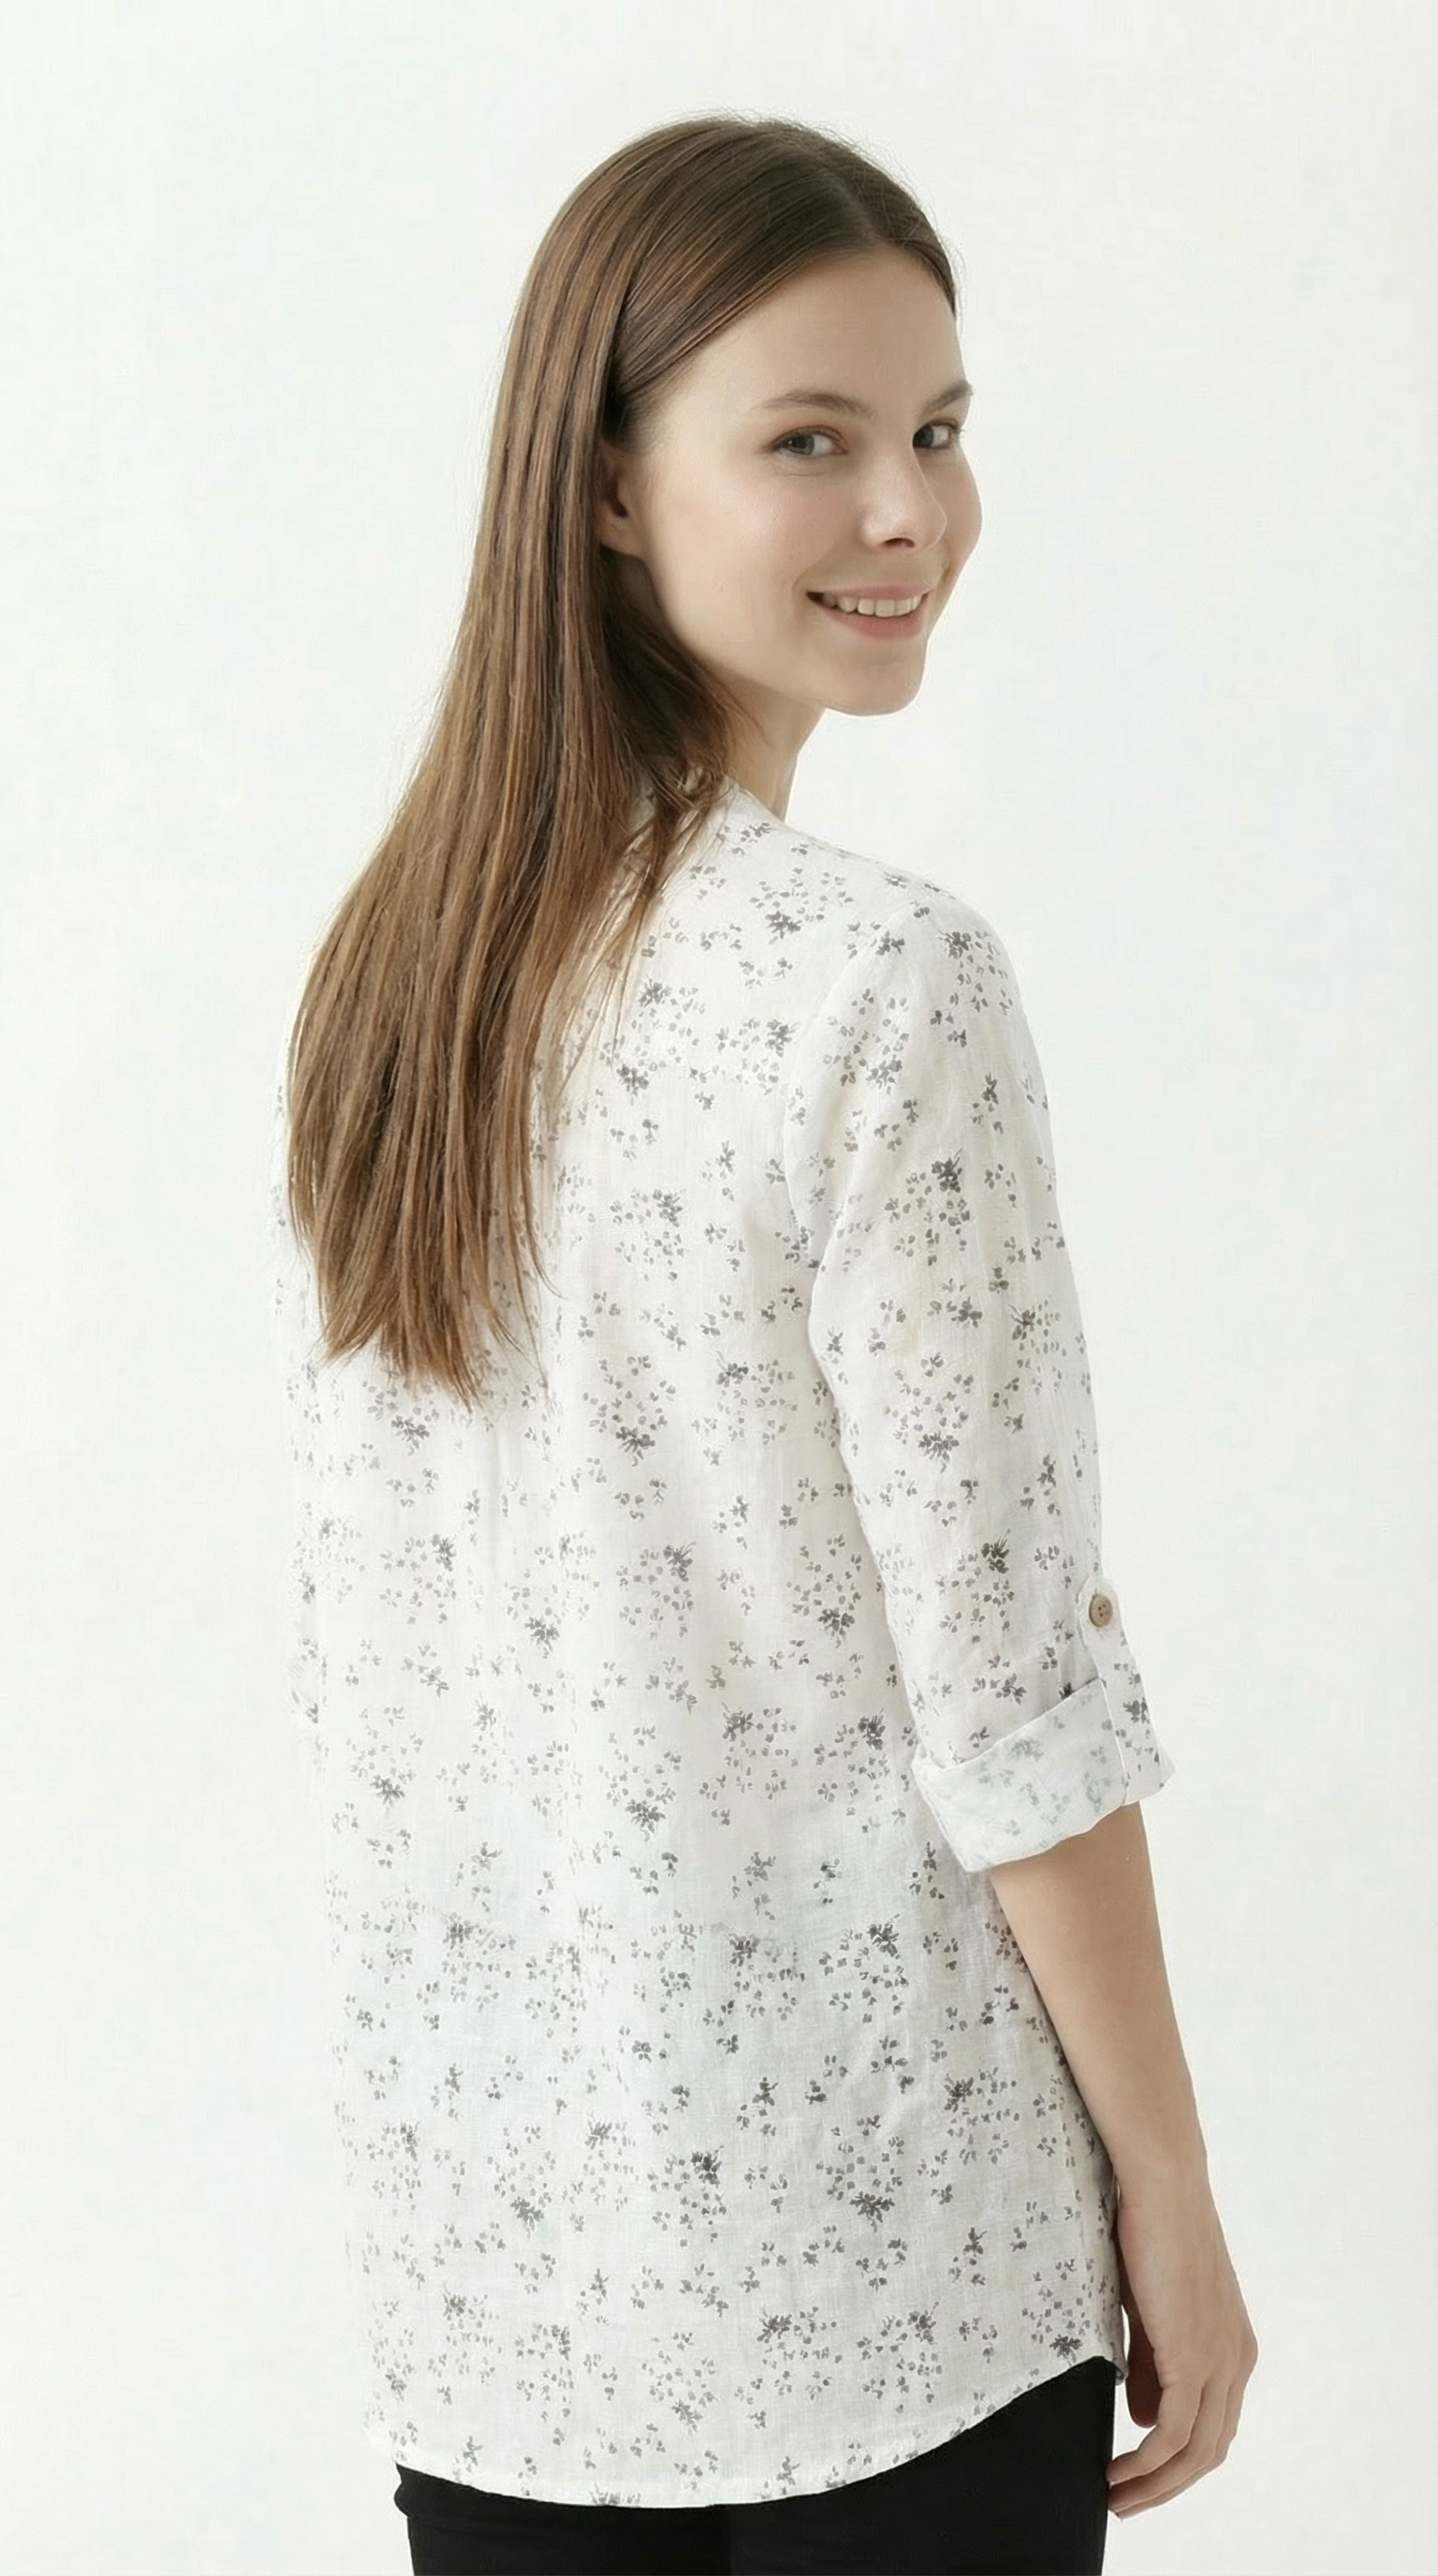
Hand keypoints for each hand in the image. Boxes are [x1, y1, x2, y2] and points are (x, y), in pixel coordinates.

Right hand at [1106, 2172, 1258, 2519]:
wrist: (1162, 2182)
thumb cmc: (1150, 2230)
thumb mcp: (1149, 2309)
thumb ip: (1150, 2362)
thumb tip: (1141, 2415)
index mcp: (1231, 2347)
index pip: (1213, 2426)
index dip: (1177, 2461)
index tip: (1137, 2476)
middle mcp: (1235, 2359)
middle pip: (1210, 2451)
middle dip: (1167, 2487)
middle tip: (1123, 2501)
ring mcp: (1219, 2359)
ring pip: (1196, 2452)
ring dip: (1155, 2484)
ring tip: (1115, 2496)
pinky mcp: (1193, 2356)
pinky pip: (1173, 2432)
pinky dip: (1147, 2462)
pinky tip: (1118, 2470)